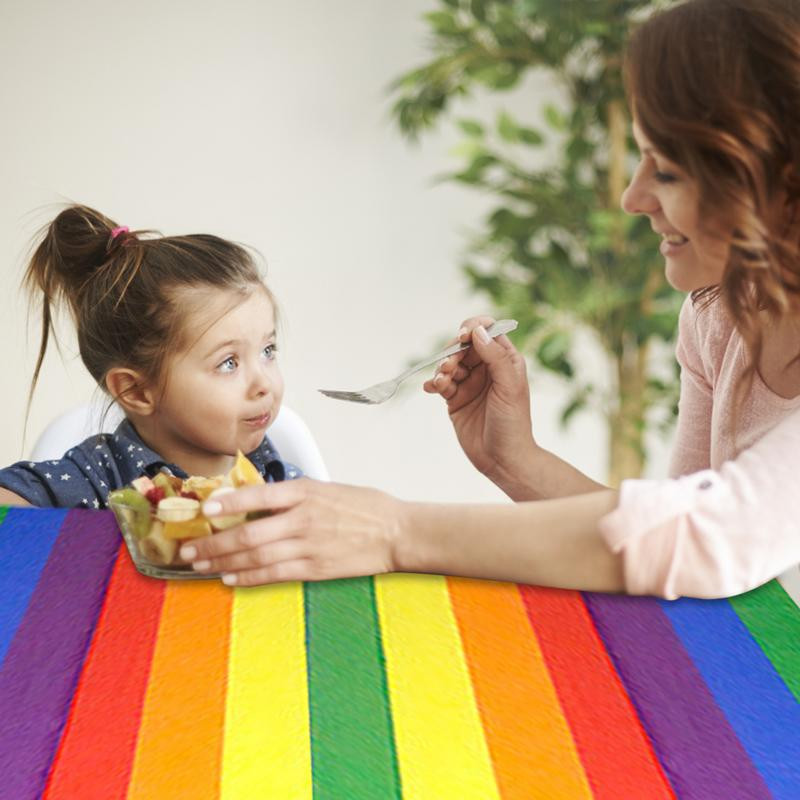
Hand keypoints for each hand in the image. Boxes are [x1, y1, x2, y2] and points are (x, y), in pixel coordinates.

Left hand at [178, 478, 404, 586]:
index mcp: (305, 492)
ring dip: (224, 562)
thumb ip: (293, 496)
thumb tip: (258, 501)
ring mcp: (308, 546)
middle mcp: (302, 518)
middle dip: (214, 542)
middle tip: (189, 549)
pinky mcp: (315, 568)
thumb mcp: (327, 488)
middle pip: (248, 533)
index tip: (205, 507)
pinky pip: (274, 574)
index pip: (258, 495)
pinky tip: (231, 579)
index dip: (228, 502)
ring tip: (201, 565)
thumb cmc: (365, 507)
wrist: (396, 532)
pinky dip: (249, 577)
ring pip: (256, 556)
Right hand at [423, 315, 536, 485]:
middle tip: (449, 366)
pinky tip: (431, 389)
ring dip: (442, 368)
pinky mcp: (455, 398)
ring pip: (449, 363)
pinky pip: (440, 383)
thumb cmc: (513, 423)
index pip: (487, 331)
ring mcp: (470, 383)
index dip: (473, 328)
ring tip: (442, 382)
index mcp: (505, 360)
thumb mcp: (509, 386)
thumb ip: (495, 357)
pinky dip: (434, 383)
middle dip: (453, 352)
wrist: (502, 459)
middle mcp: (487, 368)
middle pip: (463, 346)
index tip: (463, 337)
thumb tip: (478, 331)